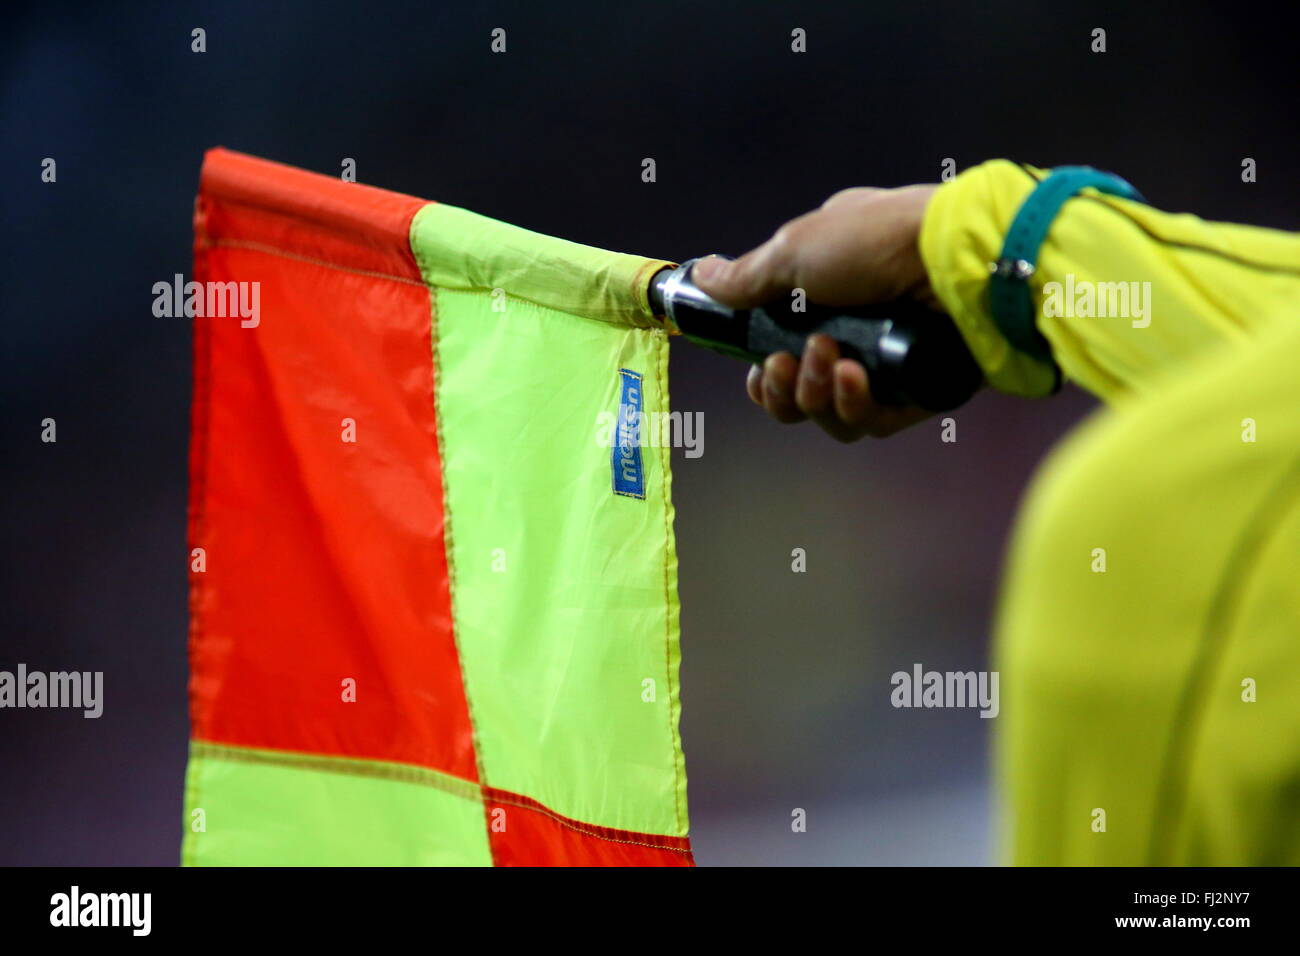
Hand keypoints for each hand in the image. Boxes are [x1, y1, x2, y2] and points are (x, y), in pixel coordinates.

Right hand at [692, 185, 942, 440]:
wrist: (959, 258)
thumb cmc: (876, 241)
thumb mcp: (797, 250)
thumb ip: (746, 277)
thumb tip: (701, 275)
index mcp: (829, 292)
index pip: (782, 352)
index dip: (764, 375)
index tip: (759, 369)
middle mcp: (859, 330)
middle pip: (802, 393)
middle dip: (785, 388)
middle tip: (788, 362)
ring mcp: (891, 365)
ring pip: (833, 413)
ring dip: (817, 393)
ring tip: (831, 361)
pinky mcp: (921, 393)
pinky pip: (875, 423)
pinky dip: (857, 406)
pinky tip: (857, 379)